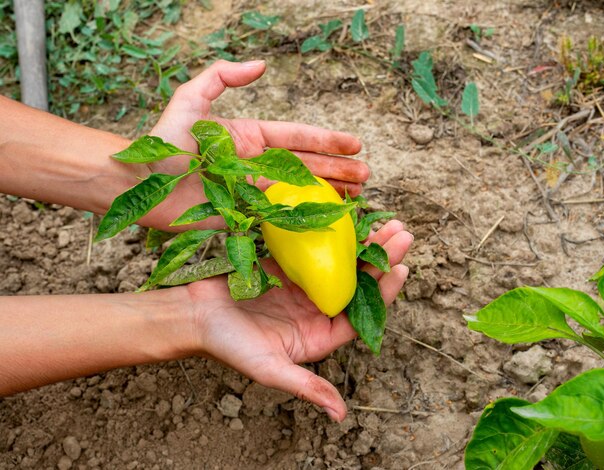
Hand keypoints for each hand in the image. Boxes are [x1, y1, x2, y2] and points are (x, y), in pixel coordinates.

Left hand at [141, 60, 368, 229]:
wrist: (139, 186)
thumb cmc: (162, 143)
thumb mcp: (190, 100)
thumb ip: (222, 77)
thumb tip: (261, 66)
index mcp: (249, 138)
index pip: (296, 139)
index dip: (327, 141)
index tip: (355, 144)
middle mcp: (255, 165)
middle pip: (306, 167)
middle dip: (338, 171)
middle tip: (366, 176)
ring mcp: (251, 192)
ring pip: (298, 193)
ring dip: (328, 194)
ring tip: (356, 197)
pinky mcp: (243, 217)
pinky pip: (279, 218)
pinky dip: (304, 220)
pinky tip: (326, 221)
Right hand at [186, 220, 411, 421]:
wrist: (194, 315)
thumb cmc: (228, 345)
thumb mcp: (269, 369)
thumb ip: (306, 387)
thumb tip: (341, 416)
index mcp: (319, 337)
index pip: (361, 315)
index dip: (384, 292)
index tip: (401, 268)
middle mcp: (316, 312)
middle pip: (358, 285)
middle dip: (381, 260)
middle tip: (403, 234)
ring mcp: (303, 288)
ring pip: (341, 264)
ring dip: (364, 244)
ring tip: (386, 223)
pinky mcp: (288, 268)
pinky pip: (317, 249)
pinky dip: (333, 235)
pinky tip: (349, 219)